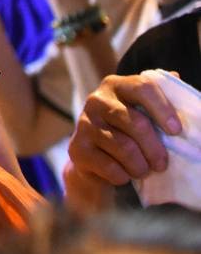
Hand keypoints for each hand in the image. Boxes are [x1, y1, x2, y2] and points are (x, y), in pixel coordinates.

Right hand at [66, 74, 180, 197]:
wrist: (94, 160)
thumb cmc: (127, 133)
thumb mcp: (142, 112)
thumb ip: (158, 97)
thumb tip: (176, 77)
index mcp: (115, 85)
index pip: (142, 88)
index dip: (163, 109)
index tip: (176, 131)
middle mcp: (96, 100)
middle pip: (136, 123)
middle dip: (155, 148)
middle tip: (162, 164)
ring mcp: (84, 123)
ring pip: (125, 148)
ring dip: (140, 166)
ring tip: (143, 170)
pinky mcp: (77, 148)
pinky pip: (110, 167)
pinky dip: (123, 176)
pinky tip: (124, 175)